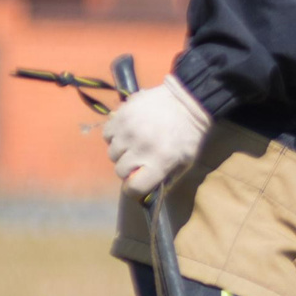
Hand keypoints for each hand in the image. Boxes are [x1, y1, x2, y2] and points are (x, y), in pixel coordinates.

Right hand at [103, 77, 211, 196]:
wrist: (187, 101)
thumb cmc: (188, 135)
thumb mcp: (186, 161)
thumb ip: (167, 178)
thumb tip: (148, 194)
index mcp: (160, 162)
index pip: (134, 187)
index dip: (133, 188)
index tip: (136, 184)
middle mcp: (141, 148)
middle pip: (120, 171)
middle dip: (128, 169)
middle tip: (138, 160)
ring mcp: (129, 131)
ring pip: (112, 153)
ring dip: (121, 152)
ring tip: (134, 144)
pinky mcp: (121, 116)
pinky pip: (107, 135)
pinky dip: (114, 136)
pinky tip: (127, 133)